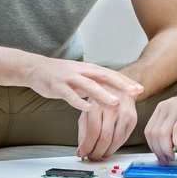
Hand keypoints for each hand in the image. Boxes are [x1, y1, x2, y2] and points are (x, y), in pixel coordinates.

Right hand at [28, 58, 142, 111]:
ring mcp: (70, 78)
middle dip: (121, 85)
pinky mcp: (58, 86)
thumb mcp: (82, 76)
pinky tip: (88, 109)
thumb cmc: (62, 75)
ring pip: (89, 86)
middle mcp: (82, 71)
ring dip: (103, 94)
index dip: (126, 81)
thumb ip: (96, 83)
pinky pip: (70, 95)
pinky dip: (79, 102)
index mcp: (90, 69)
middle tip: (135, 92)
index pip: (111, 74)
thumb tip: (115, 93)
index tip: (140, 89)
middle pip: (105, 77)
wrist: (36, 68)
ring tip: (116, 102)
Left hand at [76, 92, 136, 160]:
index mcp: (98, 104)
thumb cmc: (100, 100)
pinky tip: (109, 148)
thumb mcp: (87, 111)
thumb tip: (81, 151)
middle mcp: (113, 108)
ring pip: (115, 141)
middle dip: (97, 152)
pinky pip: (124, 138)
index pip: (93, 131)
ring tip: (99, 154)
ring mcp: (125, 113)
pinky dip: (115, 147)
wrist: (119, 88)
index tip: (83, 153)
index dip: (87, 146)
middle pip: (105, 138)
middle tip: (91, 157)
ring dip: (106, 152)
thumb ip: (83, 131)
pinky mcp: (133, 119)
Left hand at [144, 82, 176, 164]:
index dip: (152, 146)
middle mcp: (166, 106)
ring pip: (162, 133)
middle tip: (166, 160)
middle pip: (153, 134)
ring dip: (165, 149)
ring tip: (173, 155)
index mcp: (162, 107)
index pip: (149, 130)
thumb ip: (171, 129)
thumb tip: (165, 148)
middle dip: (158, 151)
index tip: (159, 156)